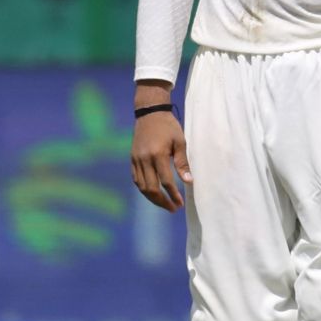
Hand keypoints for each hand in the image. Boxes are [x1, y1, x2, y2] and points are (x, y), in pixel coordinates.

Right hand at [129, 82, 191, 210]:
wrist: (149, 112)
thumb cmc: (168, 126)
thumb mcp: (180, 142)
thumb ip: (183, 163)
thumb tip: (188, 182)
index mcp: (158, 155)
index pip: (165, 182)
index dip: (173, 195)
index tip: (180, 204)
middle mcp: (144, 159)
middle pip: (151, 188)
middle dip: (162, 201)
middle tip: (173, 208)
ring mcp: (136, 160)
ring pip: (141, 186)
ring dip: (152, 198)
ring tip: (164, 204)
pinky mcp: (132, 159)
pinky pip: (136, 179)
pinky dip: (144, 189)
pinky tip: (152, 193)